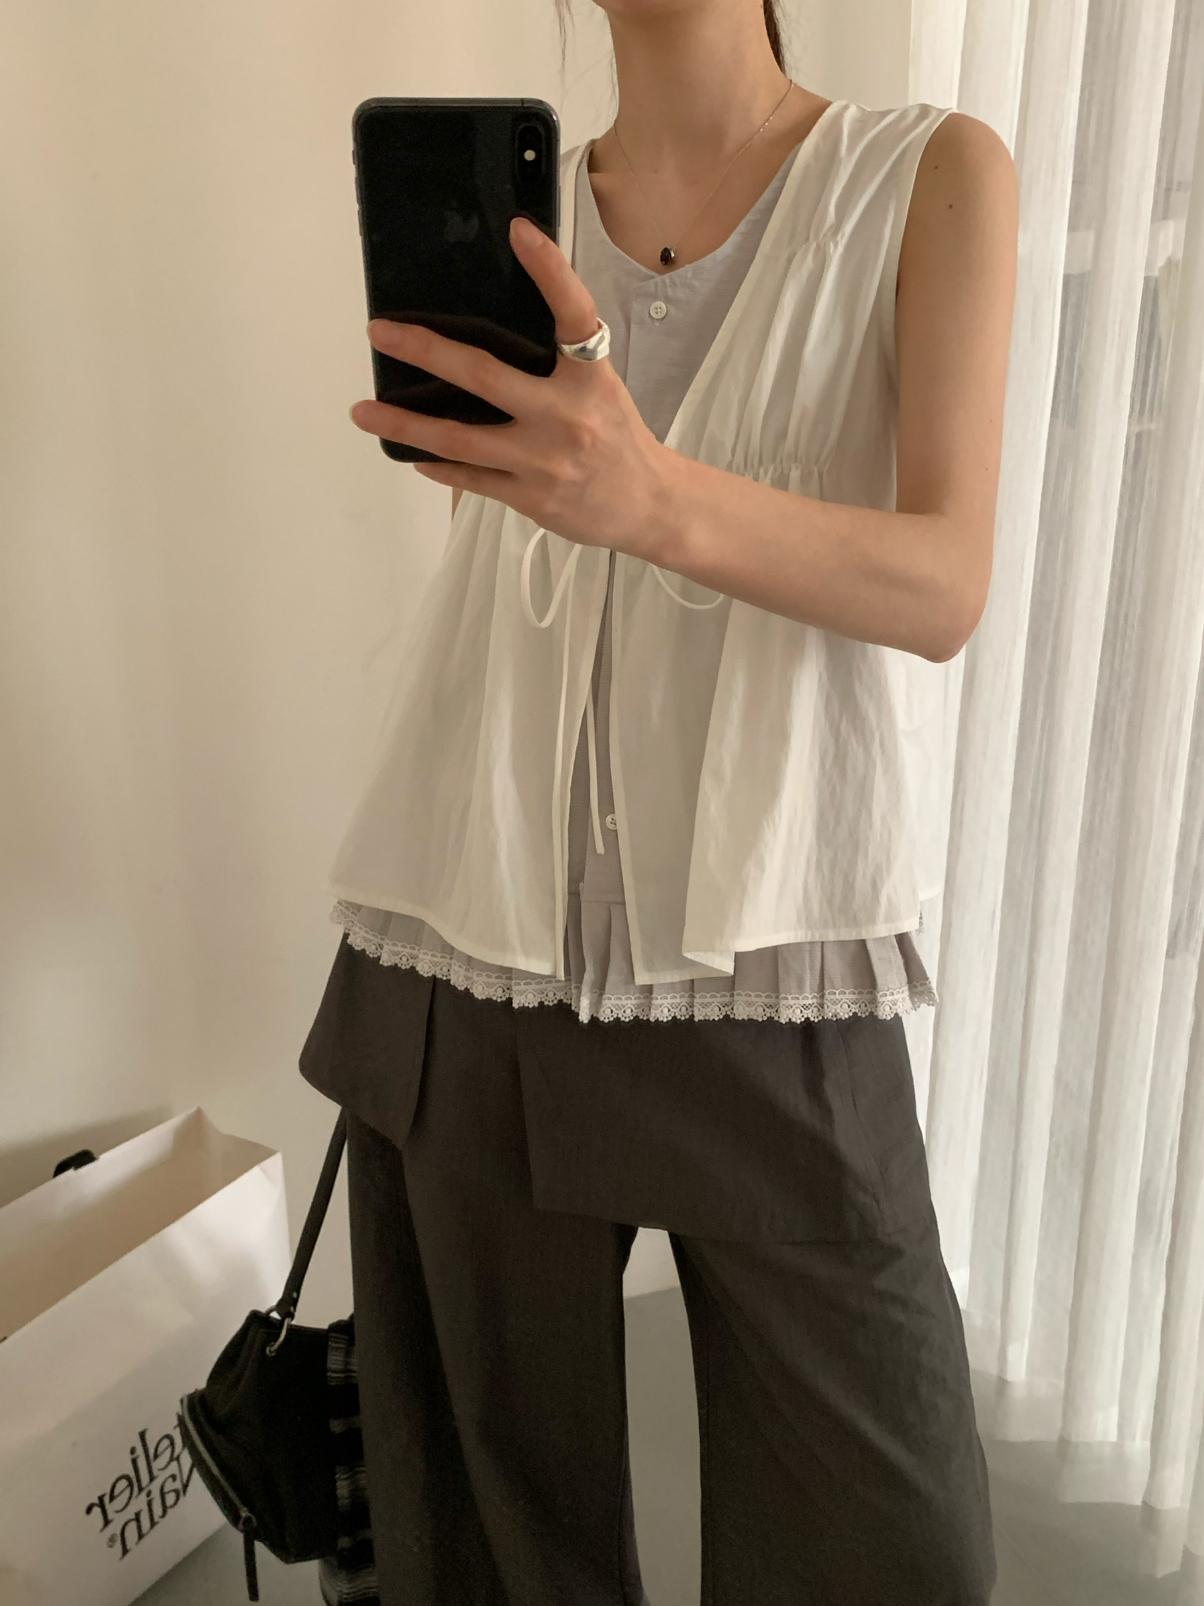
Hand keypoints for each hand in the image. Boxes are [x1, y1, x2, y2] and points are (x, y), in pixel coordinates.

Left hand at [349, 215, 667, 556]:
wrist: (649, 506)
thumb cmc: (618, 437)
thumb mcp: (601, 387)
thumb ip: (558, 361)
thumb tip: (491, 328)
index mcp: (591, 379)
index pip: (573, 315)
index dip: (549, 269)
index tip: (519, 229)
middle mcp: (567, 417)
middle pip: (484, 376)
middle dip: (425, 350)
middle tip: (379, 332)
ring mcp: (544, 461)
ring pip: (460, 439)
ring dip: (404, 423)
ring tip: (362, 410)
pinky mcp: (531, 497)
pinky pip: (470, 477)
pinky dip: (436, 464)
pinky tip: (409, 452)